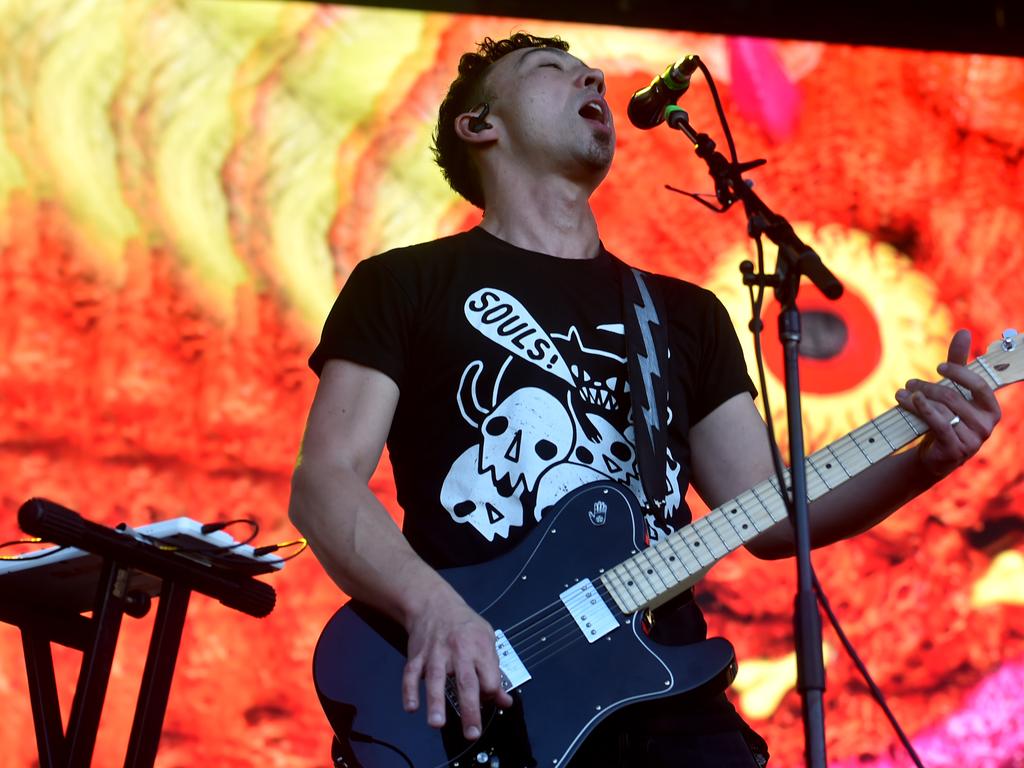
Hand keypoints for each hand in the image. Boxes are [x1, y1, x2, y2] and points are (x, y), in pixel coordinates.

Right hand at [401, 588, 514, 739]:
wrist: (434, 604)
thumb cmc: (465, 625)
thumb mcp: (487, 640)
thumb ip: (495, 672)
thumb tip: (504, 701)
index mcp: (479, 648)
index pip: (489, 678)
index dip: (491, 693)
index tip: (489, 702)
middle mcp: (458, 652)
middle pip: (466, 683)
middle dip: (469, 710)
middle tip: (472, 733)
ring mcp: (435, 654)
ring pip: (436, 680)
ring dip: (436, 702)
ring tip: (437, 724)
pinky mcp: (416, 656)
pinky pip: (411, 675)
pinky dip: (409, 691)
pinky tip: (411, 707)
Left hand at [895, 329, 1000, 477]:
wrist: (934, 456)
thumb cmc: (946, 418)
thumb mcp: (953, 391)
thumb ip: (959, 363)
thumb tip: (963, 331)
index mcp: (991, 409)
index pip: (979, 385)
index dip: (959, 373)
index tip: (938, 367)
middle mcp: (987, 425)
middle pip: (953, 397)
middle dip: (927, 387)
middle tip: (909, 383)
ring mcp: (973, 439)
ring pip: (942, 410)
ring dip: (917, 399)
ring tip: (901, 393)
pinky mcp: (956, 449)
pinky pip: (938, 424)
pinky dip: (921, 410)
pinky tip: (908, 402)